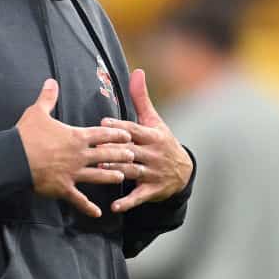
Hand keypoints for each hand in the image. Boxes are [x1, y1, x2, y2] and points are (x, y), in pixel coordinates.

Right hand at [17, 79, 134, 217]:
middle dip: (121, 154)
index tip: (128, 134)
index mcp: (76, 136)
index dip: (116, 134)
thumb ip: (48, 97)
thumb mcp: (38, 112)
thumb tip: (51, 80)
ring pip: (98, 176)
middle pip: (105, 154)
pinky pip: (79, 199)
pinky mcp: (63, 188)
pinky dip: (88, 207)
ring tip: (122, 177)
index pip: (102, 134)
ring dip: (110, 176)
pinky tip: (98, 213)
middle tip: (133, 155)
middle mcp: (79, 155)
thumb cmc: (26, 134)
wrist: (13, 159)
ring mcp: (73, 173)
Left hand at [99, 69, 192, 212]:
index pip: (134, 130)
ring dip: (118, 172)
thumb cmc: (162, 141)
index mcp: (152, 135)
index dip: (120, 127)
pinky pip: (139, 196)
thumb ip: (141, 98)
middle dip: (114, 150)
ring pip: (133, 171)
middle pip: (131, 151)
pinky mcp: (152, 190)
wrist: (183, 171)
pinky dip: (128, 202)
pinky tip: (114, 207)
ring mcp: (153, 173)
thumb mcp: (154, 120)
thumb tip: (137, 71)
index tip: (103, 123)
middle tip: (95, 149)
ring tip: (100, 171)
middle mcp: (153, 154)